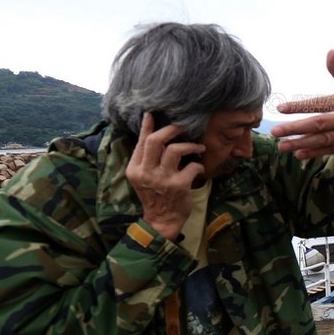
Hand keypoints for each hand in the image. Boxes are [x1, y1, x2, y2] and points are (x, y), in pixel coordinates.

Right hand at [125, 113, 205, 239]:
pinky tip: (198, 168)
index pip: (142, 142)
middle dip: (171, 130)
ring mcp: (162, 179)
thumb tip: (149, 129)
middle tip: (182, 128)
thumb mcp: (143, 176)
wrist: (161, 220)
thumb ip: (145, 157)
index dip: (148, 126)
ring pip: (175, 150)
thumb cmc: (155, 195)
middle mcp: (146, 173)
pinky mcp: (179, 186)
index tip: (153, 114)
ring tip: (198, 147)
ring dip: (190, 145)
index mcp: (135, 169)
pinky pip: (192, 166)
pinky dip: (198, 165)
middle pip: (156, 141)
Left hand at [271, 50, 333, 158]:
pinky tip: (299, 153)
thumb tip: (330, 52)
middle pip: (320, 124)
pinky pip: (332, 150)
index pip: (322, 103)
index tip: (280, 109)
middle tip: (275, 131)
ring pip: (325, 140)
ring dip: (301, 144)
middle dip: (296, 128)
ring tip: (281, 146)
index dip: (300, 106)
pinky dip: (315, 152)